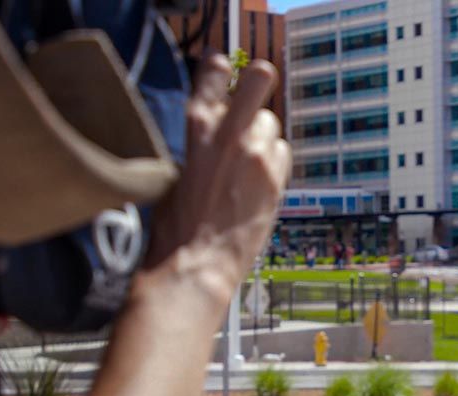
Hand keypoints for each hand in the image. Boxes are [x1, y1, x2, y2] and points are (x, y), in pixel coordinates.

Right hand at [146, 55, 291, 304]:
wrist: (196, 264)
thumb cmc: (176, 227)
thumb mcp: (174, 171)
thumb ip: (199, 144)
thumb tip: (214, 131)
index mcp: (195, 128)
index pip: (214, 72)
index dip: (222, 69)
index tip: (224, 70)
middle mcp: (229, 135)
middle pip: (260, 78)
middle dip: (259, 81)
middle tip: (257, 90)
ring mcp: (256, 157)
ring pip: (272, 123)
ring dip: (264, 136)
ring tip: (249, 162)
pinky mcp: (274, 181)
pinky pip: (282, 154)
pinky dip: (274, 162)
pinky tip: (259, 182)